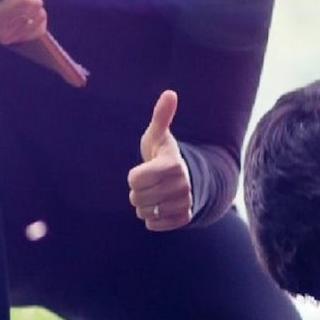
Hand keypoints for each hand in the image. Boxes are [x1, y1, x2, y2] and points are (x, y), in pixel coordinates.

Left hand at [127, 90, 191, 231]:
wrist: (184, 178)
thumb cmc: (162, 154)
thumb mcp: (158, 136)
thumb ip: (161, 116)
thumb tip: (170, 93)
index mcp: (172, 165)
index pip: (135, 179)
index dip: (133, 176)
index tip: (144, 169)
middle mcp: (182, 185)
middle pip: (137, 198)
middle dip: (137, 192)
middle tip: (149, 183)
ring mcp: (185, 202)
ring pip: (145, 213)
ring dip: (144, 206)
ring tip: (154, 195)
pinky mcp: (185, 217)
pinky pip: (154, 225)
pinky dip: (152, 219)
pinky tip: (159, 208)